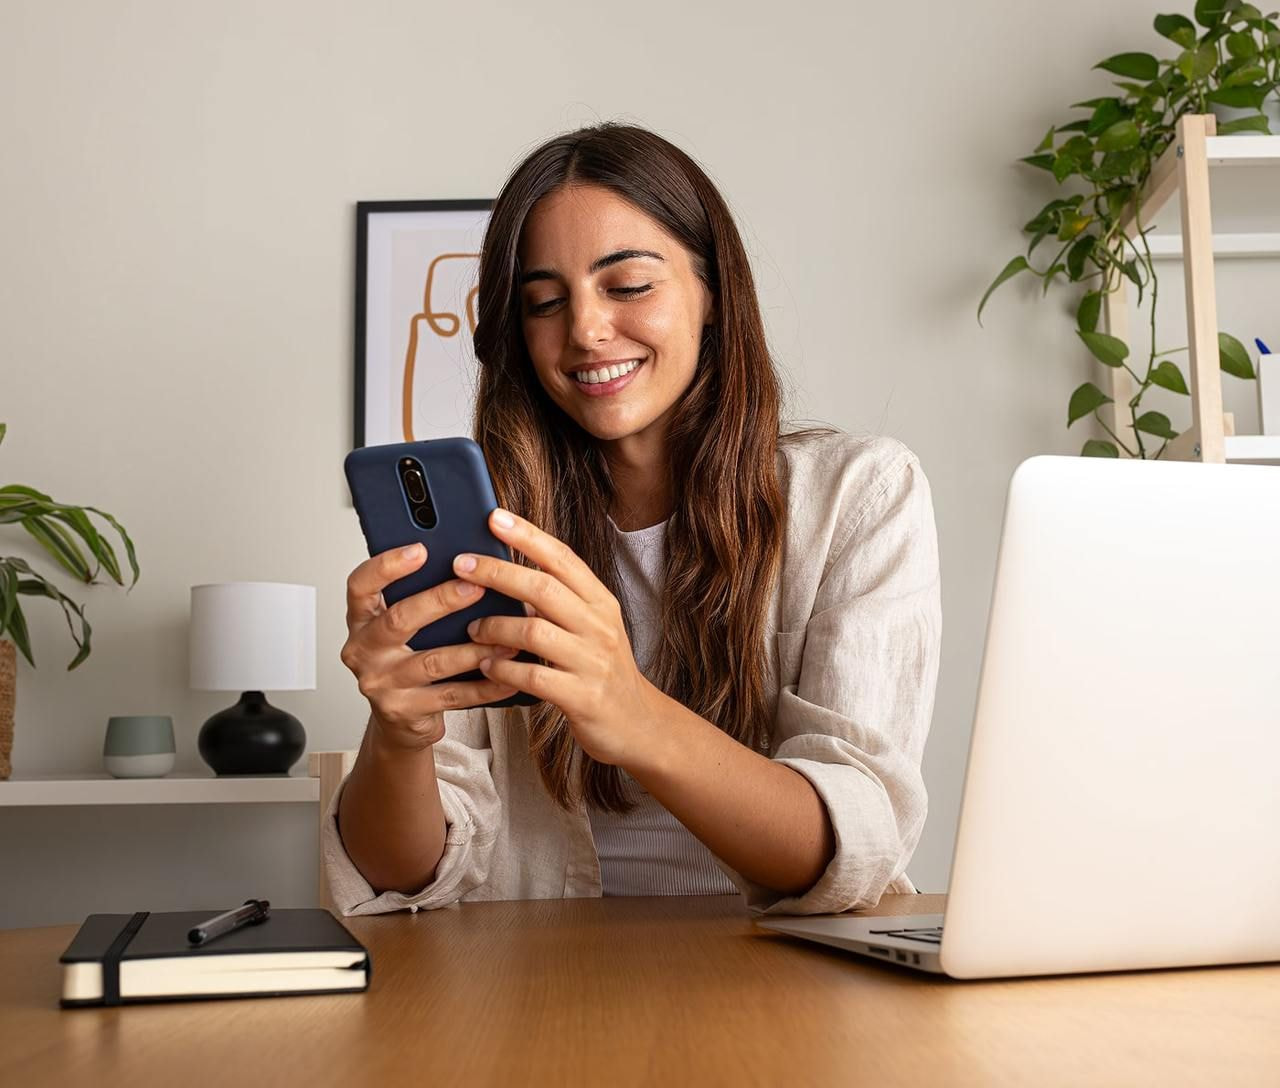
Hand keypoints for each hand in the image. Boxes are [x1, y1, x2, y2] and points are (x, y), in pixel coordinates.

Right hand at [340, 543, 520, 750]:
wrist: (400, 716)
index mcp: (362, 618)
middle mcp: (363, 650)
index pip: (361, 585)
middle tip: (476, 586)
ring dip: (474, 649)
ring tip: (508, 637)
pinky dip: (485, 685)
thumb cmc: (409, 655)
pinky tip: (509, 674)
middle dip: (441, 601)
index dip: (387, 566)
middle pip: (398, 620)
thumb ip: (424, 593)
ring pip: (432, 662)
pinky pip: (452, 696)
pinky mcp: (404, 711)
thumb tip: (475, 562)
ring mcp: (382, 683)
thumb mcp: (408, 622)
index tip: (420, 549)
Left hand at [452, 508, 658, 766]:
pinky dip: (503, 669)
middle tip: (461, 564)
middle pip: (543, 588)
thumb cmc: (603, 671)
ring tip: (472, 628)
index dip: (528, 535)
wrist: (639, 723)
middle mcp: (599, 626)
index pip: (563, 558)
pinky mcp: (582, 697)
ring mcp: (592, 662)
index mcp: (601, 602)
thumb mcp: (592, 627)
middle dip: (497, 572)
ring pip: (534, 631)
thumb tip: (510, 573)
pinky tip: (487, 666)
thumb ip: (560, 602)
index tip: (494, 516)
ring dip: (494, 627)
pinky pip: (533, 677)